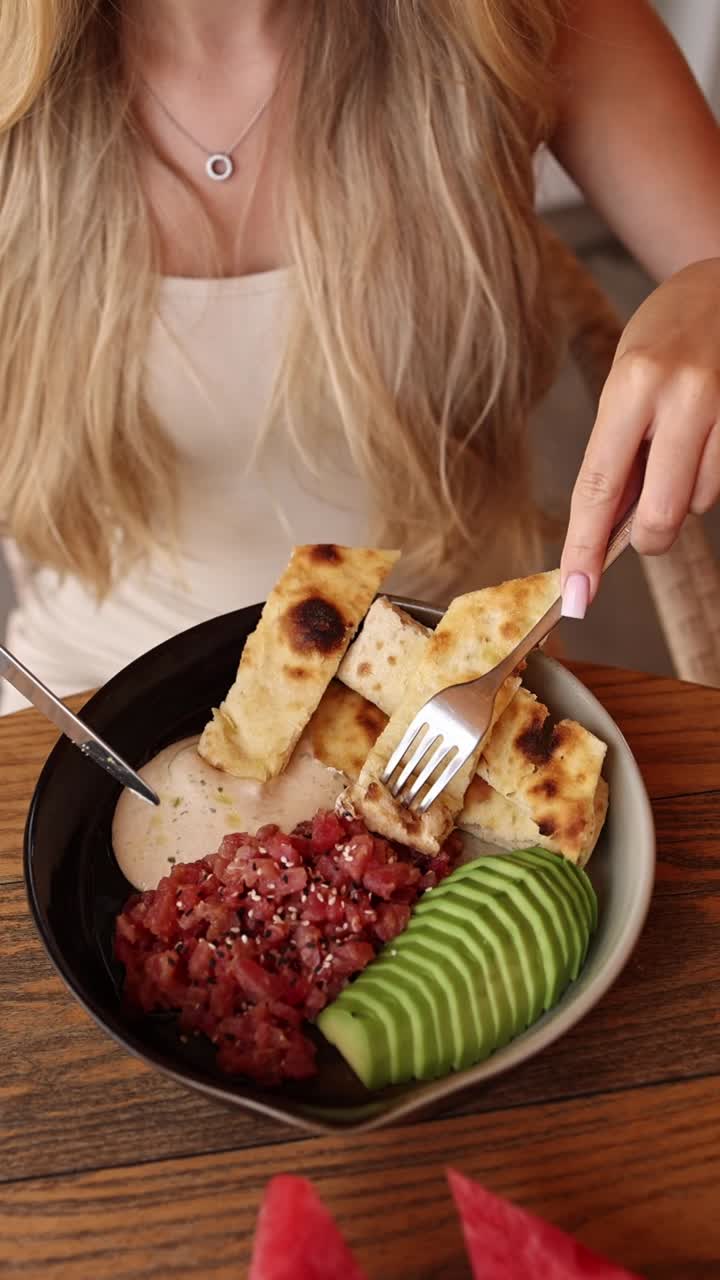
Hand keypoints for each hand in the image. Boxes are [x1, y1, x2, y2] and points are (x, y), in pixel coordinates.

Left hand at [561, 258, 719, 617]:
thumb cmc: (668, 333)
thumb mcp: (626, 381)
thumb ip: (617, 452)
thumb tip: (605, 531)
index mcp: (634, 382)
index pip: (599, 486)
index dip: (584, 548)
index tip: (576, 596)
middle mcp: (685, 396)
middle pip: (660, 514)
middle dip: (646, 538)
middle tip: (639, 531)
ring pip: (699, 503)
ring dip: (684, 496)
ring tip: (682, 442)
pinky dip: (709, 479)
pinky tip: (706, 439)